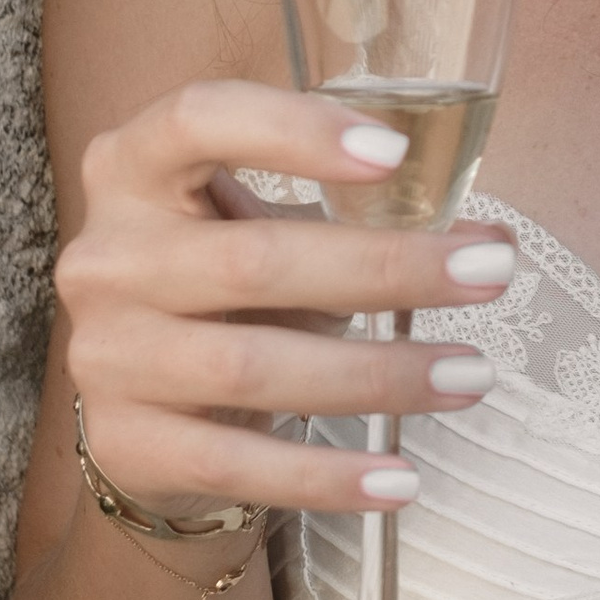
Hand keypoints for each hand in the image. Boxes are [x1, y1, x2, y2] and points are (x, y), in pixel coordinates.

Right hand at [53, 82, 512, 521]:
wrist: (137, 416)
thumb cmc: (222, 297)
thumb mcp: (265, 234)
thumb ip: (360, 223)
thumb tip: (492, 239)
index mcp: (132, 170)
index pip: (198, 118)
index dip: (293, 128)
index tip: (395, 153)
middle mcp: (108, 257)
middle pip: (253, 260)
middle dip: (387, 267)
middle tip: (490, 273)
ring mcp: (108, 354)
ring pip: (253, 366)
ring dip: (377, 375)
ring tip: (470, 375)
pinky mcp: (126, 443)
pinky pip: (238, 463)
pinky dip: (324, 474)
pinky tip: (398, 480)